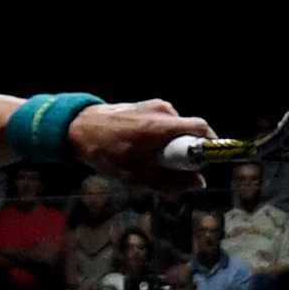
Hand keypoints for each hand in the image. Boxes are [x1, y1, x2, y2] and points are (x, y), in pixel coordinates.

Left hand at [68, 99, 215, 189]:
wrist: (78, 129)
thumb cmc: (107, 153)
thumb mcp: (138, 175)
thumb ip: (171, 182)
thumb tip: (199, 184)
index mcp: (162, 125)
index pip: (201, 129)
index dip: (210, 145)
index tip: (205, 162)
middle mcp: (162, 110)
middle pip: (189, 130)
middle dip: (186, 151)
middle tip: (172, 169)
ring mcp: (154, 105)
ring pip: (175, 129)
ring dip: (170, 146)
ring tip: (148, 160)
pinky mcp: (146, 106)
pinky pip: (163, 124)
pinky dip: (159, 138)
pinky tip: (140, 150)